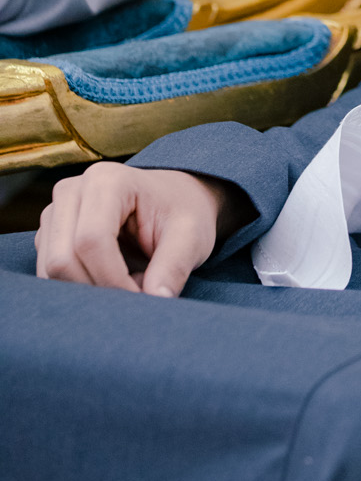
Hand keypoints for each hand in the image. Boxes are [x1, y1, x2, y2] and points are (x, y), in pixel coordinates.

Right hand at [36, 163, 250, 296]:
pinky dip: (79, 287)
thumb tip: (156, 300)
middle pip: (62, 259)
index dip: (113, 280)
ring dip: (88, 290)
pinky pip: (48, 273)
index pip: (91, 241)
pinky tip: (110, 280)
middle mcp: (72, 191)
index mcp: (107, 180)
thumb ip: (175, 266)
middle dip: (98, 289)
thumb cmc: (183, 213)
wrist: (173, 201)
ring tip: (128, 282)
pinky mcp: (49, 233)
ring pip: (50, 270)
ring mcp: (55, 212)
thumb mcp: (192, 236)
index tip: (142, 299)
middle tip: (135, 295)